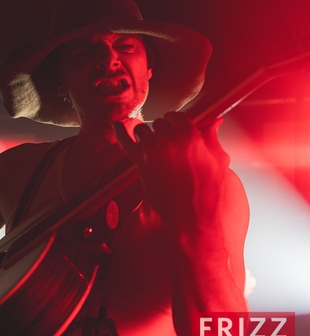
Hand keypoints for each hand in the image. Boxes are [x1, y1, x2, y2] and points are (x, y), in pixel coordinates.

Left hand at [113, 113, 229, 229]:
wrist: (191, 218)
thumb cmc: (208, 192)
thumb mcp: (218, 162)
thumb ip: (212, 138)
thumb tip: (214, 121)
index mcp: (190, 137)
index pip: (177, 116)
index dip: (177, 121)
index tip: (179, 127)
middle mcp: (168, 141)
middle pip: (159, 123)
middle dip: (164, 129)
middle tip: (170, 141)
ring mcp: (151, 153)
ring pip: (143, 131)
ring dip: (148, 134)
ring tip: (156, 145)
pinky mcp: (140, 165)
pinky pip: (126, 143)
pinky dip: (120, 133)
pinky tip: (117, 125)